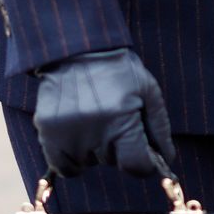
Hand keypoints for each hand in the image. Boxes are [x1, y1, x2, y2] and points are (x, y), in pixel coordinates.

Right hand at [33, 47, 175, 177]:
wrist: (78, 47)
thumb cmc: (118, 69)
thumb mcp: (147, 89)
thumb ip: (159, 126)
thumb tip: (166, 159)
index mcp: (120, 118)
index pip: (136, 164)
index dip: (144, 164)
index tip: (144, 156)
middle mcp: (92, 131)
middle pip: (112, 162)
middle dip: (118, 146)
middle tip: (115, 118)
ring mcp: (66, 133)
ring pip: (88, 164)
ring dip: (94, 150)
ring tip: (95, 119)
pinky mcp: (47, 131)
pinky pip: (63, 165)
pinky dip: (72, 156)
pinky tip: (78, 132)